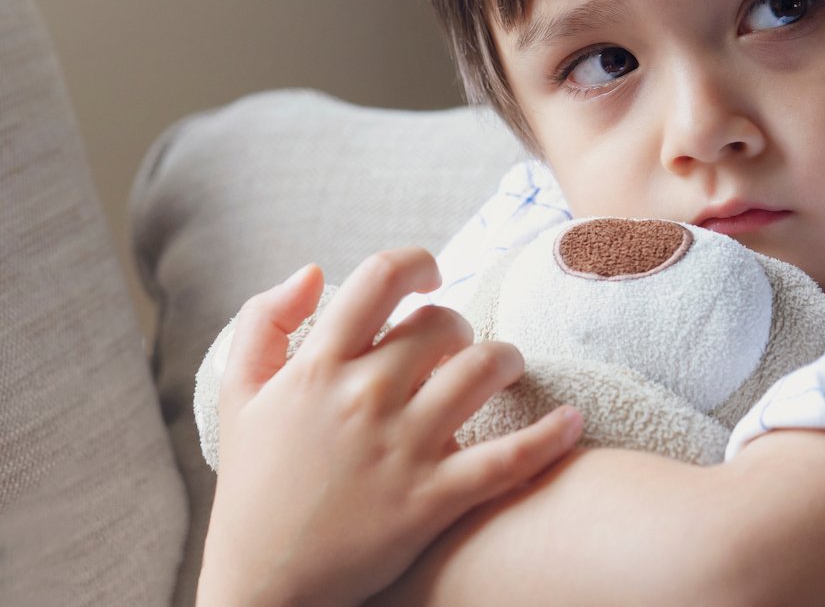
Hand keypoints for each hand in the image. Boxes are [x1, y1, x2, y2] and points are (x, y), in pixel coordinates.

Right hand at [196, 248, 583, 606]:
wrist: (263, 588)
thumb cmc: (255, 489)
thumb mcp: (238, 397)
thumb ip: (263, 321)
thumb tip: (314, 270)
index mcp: (317, 368)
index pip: (381, 278)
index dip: (418, 264)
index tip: (431, 278)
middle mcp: (364, 398)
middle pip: (443, 323)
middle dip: (458, 325)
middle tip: (456, 346)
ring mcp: (403, 448)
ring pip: (485, 369)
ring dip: (506, 359)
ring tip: (505, 369)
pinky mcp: (433, 498)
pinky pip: (509, 458)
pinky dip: (550, 436)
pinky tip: (572, 420)